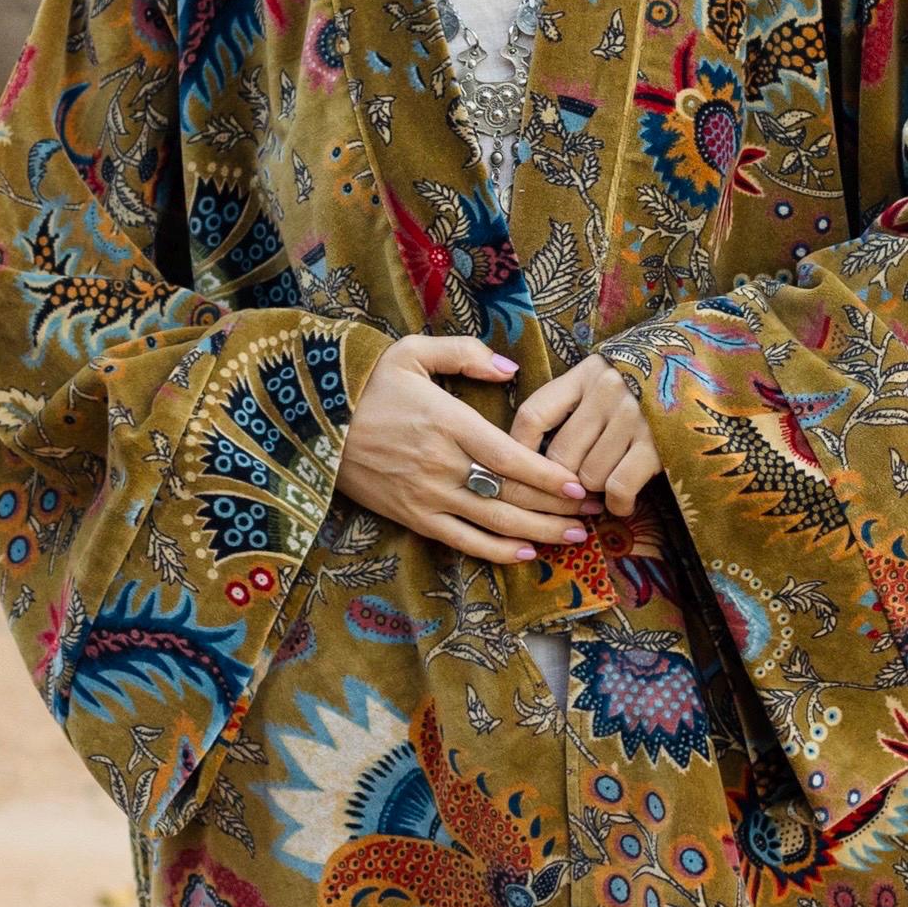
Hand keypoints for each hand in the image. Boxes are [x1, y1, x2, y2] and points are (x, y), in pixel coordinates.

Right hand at [337, 336, 602, 565]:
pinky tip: (526, 555)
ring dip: (539, 534)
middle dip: (559, 508)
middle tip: (595, 512)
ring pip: (494, 525)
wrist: (312, 424)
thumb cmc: (367, 384)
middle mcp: (442, 465)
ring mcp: (427, 496)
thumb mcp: (412, 351)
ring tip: (574, 538)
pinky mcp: (412, 517)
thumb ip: (465, 354)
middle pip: (512, 496)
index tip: (581, 484)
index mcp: (448, 423)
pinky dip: (496, 553)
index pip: (512, 458)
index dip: (550, 476)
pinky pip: (462, 542)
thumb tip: (511, 370)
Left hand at [507, 354, 662, 517]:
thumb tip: (534, 456)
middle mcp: (607, 390)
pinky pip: (618, 488)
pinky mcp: (659, 443)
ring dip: (596, 492)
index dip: (521, 451)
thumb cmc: (654, 382)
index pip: (533, 415)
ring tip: (609, 485)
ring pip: (588, 476)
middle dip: (565, 481)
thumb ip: (574, 403)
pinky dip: (618, 504)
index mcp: (587, 372)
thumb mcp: (609, 377)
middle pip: (559, 456)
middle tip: (578, 488)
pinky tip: (624, 502)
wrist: (715, 368)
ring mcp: (634, 416)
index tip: (523, 472)